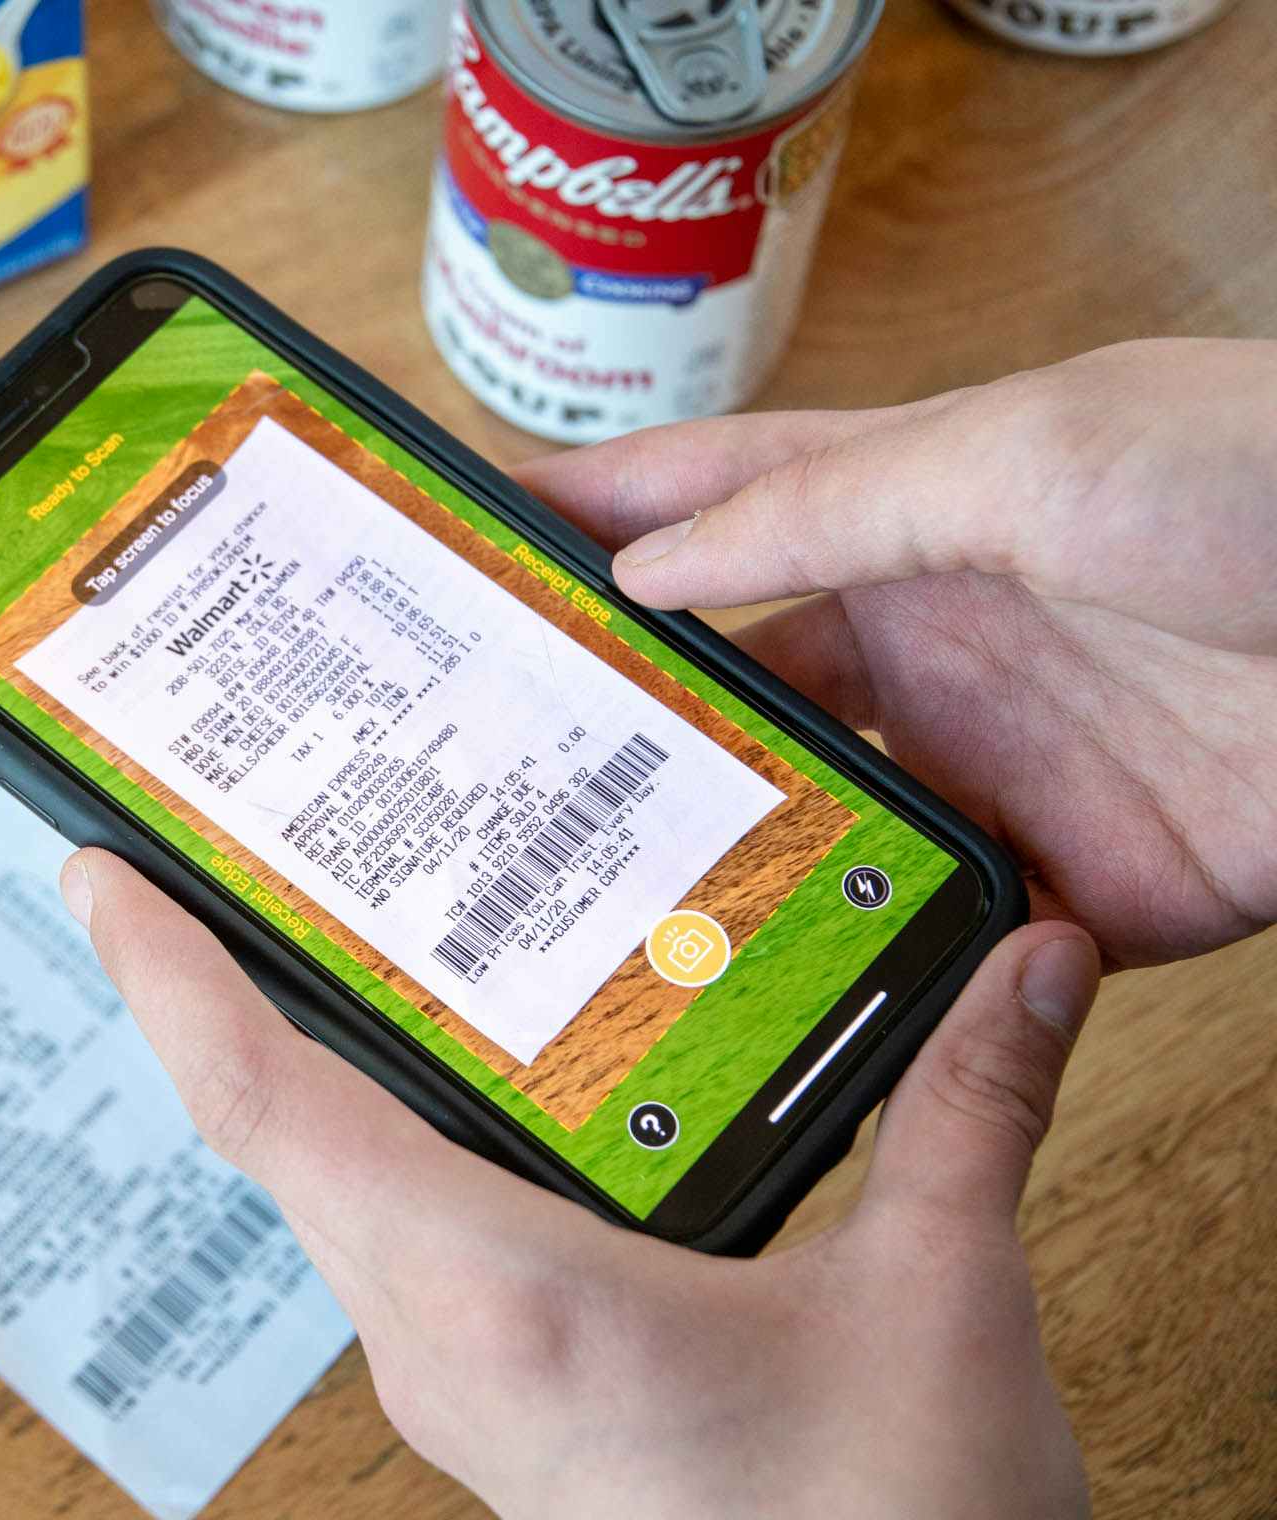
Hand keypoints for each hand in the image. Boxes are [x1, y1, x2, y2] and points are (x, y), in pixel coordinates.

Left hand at [62, 850, 1097, 1518]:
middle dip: (228, 990)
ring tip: (332, 943)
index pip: (268, 1104)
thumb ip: (966, 1117)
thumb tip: (1022, 969)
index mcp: (497, 1291)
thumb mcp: (934, 1307)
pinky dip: (397, 1140)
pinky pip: (398, 1238)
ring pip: (333, 1188)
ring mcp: (453, 1376)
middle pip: (278, 1132)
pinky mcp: (495, 1397)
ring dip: (315, 1066)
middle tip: (216, 862)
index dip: (168, 977)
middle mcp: (439, 1336)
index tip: (99, 877)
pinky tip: (476, 1092)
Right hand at [518, 337, 1276, 967]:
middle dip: (624, 718)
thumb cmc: (1275, 490)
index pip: (713, 506)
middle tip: (496, 765)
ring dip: (724, 855)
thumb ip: (830, 510)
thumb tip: (655, 567)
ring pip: (810, 823)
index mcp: (914, 511)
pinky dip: (857, 963)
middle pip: (737, 686)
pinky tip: (768, 989)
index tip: (472, 551)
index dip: (593, 520)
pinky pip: (933, 936)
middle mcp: (937, 639)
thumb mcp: (1027, 460)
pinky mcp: (1071, 885)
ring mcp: (997, 764)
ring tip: (597, 900)